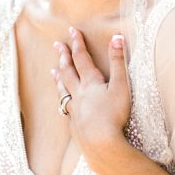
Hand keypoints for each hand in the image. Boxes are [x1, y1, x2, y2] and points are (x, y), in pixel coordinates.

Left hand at [52, 27, 130, 162]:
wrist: (101, 144)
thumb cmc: (114, 115)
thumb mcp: (121, 86)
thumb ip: (118, 62)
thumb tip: (117, 37)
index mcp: (90, 83)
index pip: (82, 58)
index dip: (77, 43)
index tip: (72, 30)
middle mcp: (79, 94)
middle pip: (68, 72)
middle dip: (63, 56)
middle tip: (57, 45)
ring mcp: (75, 110)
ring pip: (64, 90)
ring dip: (59, 78)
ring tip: (53, 71)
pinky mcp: (74, 126)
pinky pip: (66, 109)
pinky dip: (64, 102)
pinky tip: (64, 104)